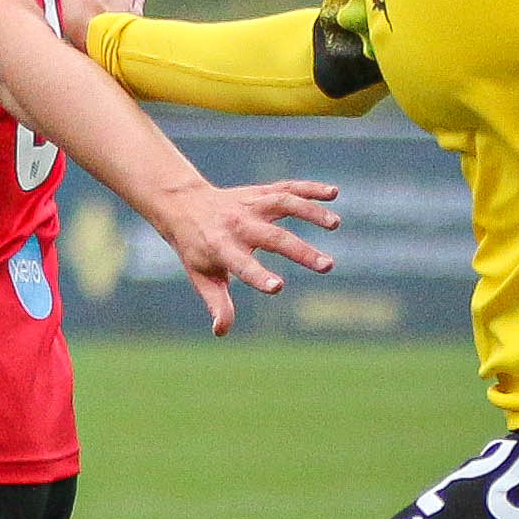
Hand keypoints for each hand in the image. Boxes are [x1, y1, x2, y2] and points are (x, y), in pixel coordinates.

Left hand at [151, 176, 339, 334]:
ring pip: (283, 203)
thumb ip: (217, 303)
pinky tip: (333, 193)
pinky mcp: (261, 192)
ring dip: (310, 211)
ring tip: (335, 223)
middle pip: (273, 237)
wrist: (184, 205)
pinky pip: (287, 187)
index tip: (278, 287)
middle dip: (301, 250)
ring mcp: (250, 205)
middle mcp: (238, 224)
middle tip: (328, 266)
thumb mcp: (202, 277)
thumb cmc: (196, 248)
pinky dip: (309, 188)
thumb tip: (222, 331)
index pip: (241, 264)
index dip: (258, 276)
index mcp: (221, 248)